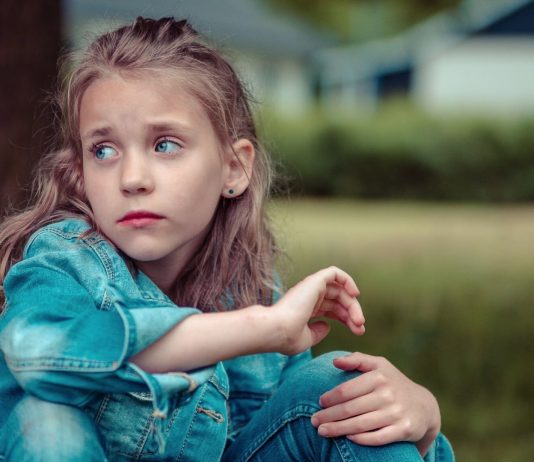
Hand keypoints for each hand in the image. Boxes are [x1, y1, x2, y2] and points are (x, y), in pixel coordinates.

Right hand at [272, 267, 364, 355]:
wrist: (276, 330)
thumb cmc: (286, 337)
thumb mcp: (306, 339)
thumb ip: (317, 332)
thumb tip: (327, 326)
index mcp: (305, 309)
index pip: (331, 309)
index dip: (346, 319)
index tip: (357, 331)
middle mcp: (308, 296)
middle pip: (338, 300)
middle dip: (352, 314)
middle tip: (360, 328)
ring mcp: (311, 288)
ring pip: (340, 290)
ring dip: (353, 304)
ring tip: (359, 320)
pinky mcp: (314, 281)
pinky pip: (334, 273)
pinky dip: (347, 280)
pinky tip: (355, 294)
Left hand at [310, 352, 440, 456]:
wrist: (424, 405)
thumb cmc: (392, 382)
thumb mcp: (379, 365)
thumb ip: (357, 360)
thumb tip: (335, 361)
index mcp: (379, 376)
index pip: (347, 390)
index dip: (330, 398)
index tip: (319, 403)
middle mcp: (388, 394)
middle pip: (351, 408)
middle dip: (329, 416)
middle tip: (314, 422)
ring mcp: (396, 413)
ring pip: (361, 424)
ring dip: (339, 429)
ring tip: (322, 432)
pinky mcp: (404, 430)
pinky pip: (378, 437)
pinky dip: (361, 439)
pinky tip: (348, 438)